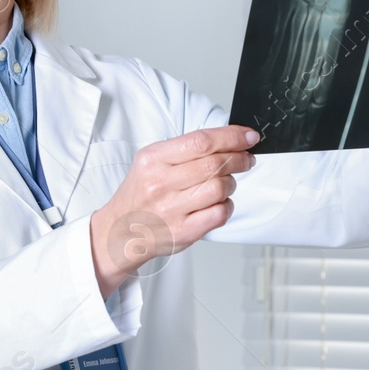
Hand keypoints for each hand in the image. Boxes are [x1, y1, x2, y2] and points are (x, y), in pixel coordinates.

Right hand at [88, 125, 257, 296]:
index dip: (231, 137)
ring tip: (225, 183)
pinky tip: (219, 203)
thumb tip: (227, 139)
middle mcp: (161, 183)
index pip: (201, 141)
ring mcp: (172, 209)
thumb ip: (185, 150)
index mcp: (154, 159)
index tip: (249, 137)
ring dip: (231, 183)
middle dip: (239, 159)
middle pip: (214, 164)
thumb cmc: (140, 194)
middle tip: (246, 159)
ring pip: (220, 188)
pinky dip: (227, 205)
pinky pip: (219, 213)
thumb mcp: (151, 162)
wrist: (119, 231)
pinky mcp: (183, 232)